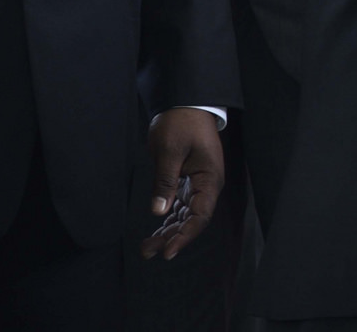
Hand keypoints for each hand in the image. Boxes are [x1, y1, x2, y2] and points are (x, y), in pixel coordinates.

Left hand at [141, 108, 223, 260]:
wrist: (186, 104)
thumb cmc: (181, 123)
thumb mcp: (170, 152)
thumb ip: (165, 182)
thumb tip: (158, 211)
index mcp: (209, 178)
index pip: (200, 216)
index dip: (184, 236)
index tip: (167, 251)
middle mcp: (206, 185)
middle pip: (192, 220)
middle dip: (172, 237)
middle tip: (149, 251)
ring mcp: (197, 183)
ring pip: (185, 215)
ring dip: (168, 231)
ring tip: (147, 246)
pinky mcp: (187, 180)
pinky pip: (180, 206)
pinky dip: (168, 218)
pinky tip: (156, 228)